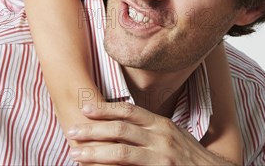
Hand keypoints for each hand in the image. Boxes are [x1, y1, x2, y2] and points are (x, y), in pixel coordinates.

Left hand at [67, 102, 236, 164]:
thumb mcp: (174, 135)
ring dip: (96, 151)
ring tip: (77, 153)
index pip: (129, 111)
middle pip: (121, 128)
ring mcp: (162, 155)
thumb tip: (127, 124)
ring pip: (122, 150)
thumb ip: (153, 129)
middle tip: (72, 131)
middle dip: (94, 129)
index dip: (105, 109)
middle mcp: (161, 136)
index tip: (85, 109)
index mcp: (162, 124)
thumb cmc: (191, 157)